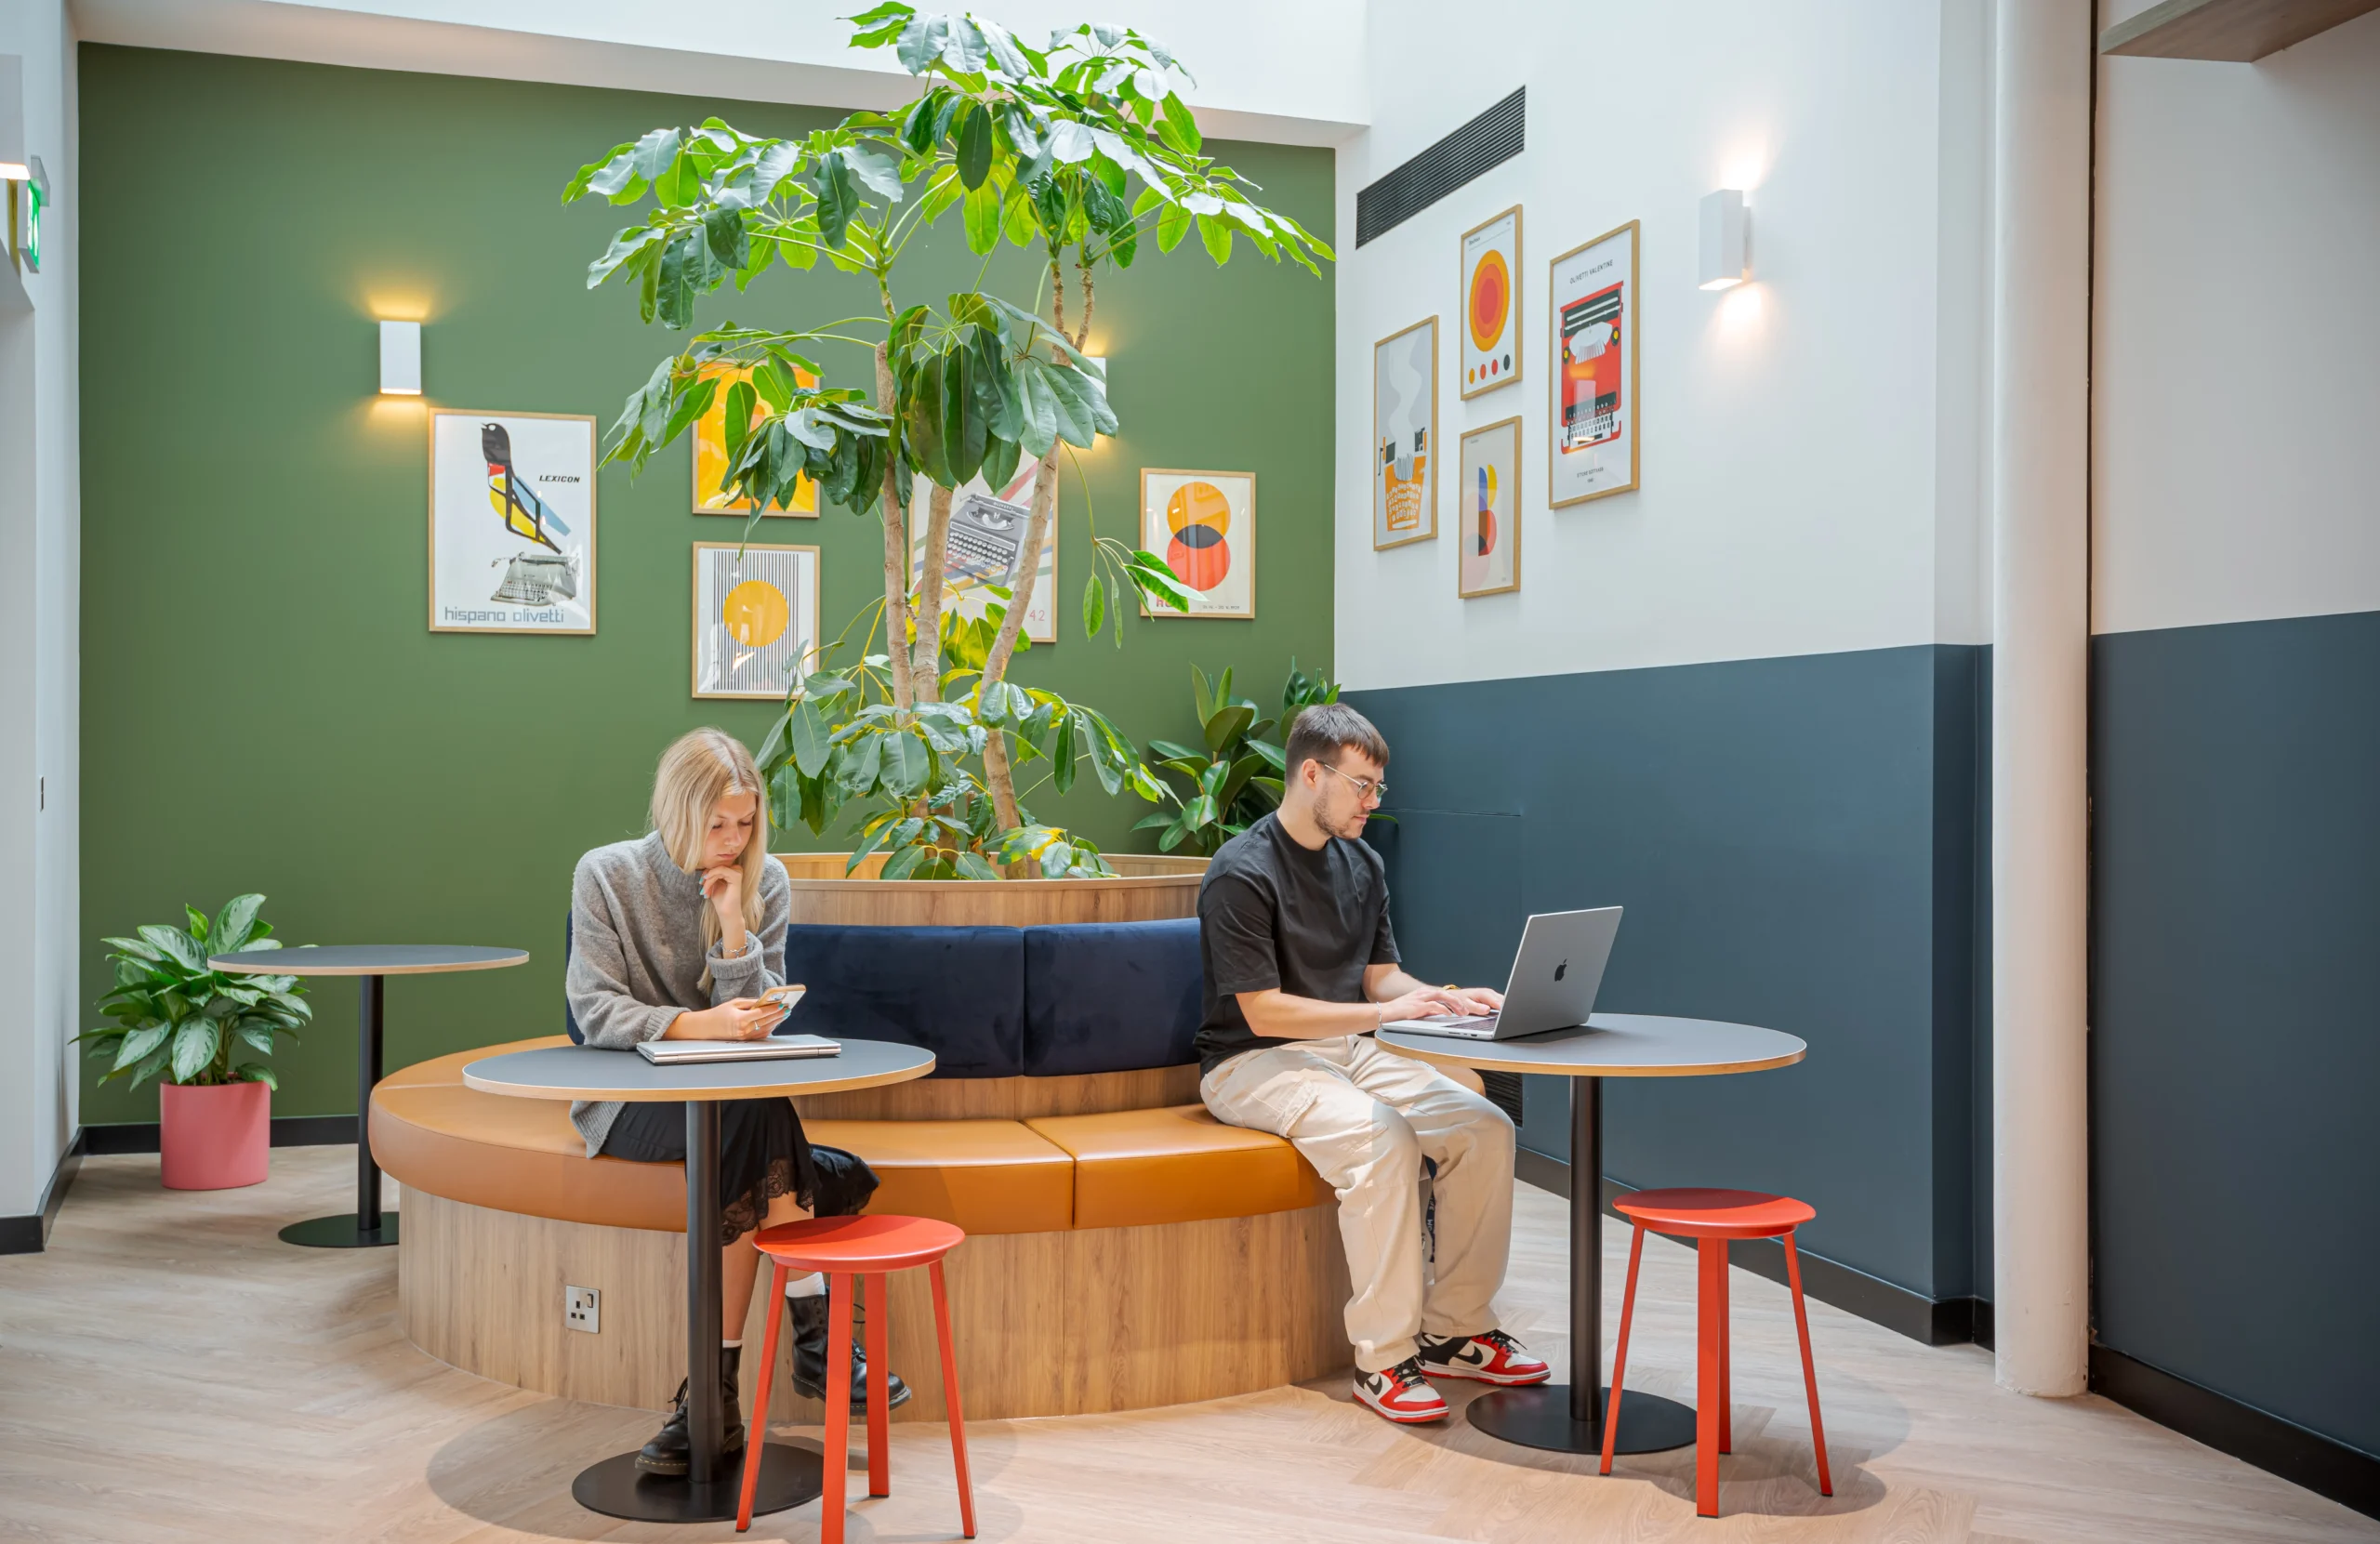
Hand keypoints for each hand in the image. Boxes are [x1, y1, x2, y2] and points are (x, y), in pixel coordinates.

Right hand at [669, 998, 786, 1040]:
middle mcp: (743, 1030)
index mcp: (740, 1019)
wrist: (707, 1027)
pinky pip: (760, 1035)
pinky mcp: (745, 1040)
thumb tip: (765, 1001)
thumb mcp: (734, 1003)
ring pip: (765, 1029)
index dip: (772, 1009)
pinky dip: (769, 1028)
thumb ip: (750, 1002)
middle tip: (788, 1009)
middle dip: (778, 1015)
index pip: (760, 1013)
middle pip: (765, 1022)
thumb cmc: (720, 1013)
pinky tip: (775, 1022)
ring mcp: (744, 1037)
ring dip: (776, 1022)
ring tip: (784, 1015)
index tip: (782, 1004)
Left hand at [702, 864, 744, 922]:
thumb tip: (705, 867)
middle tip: (702, 889)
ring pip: (717, 869)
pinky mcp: (737, 877)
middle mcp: (736, 870)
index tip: (701, 884)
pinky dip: (712, 875)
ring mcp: (737, 873)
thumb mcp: (713, 884)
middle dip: (706, 877)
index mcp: (731, 872)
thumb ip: (711, 875)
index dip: (707, 873)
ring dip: (708, 880)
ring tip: (704, 891)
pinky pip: (722, 870)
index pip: (716, 866)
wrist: (726, 913)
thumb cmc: (720, 900)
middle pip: (716, 866)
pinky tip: (706, 882)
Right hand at [1372, 985, 1479, 1024]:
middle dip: (1458, 1001)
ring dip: (1454, 1004)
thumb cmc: (1400, 1012)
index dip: (1455, 1000)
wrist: (1385, 1012)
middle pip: (1445, 993)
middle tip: (1467, 1010)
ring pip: (1442, 996)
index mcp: (1424, 993)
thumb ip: (1429, 1009)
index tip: (1464, 1007)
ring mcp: (1420, 998)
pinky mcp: (1417, 1006)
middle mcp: (1423, 993)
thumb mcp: (1417, 1008)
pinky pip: (1434, 1006)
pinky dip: (1443, 1010)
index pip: (1444, 993)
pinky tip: (1448, 1014)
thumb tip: (1441, 1013)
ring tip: (1462, 1012)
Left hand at [1451, 986, 1502, 1012]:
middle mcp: (1490, 993)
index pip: (1499, 1002)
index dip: (1504, 1010)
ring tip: (1504, 1016)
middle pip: (1504, 1001)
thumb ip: (1476, 1008)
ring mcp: (1492, 995)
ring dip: (1505, 1008)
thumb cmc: (1460, 1000)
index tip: (1505, 1016)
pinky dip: (1502, 1008)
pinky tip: (1500, 1013)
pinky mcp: (1492, 998)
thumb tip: (1487, 1009)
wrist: (1456, 996)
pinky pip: (1500, 1003)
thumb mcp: (1466, 1004)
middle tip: (1505, 1018)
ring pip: (1503, 1002)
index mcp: (1485, 994)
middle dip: (1506, 1009)